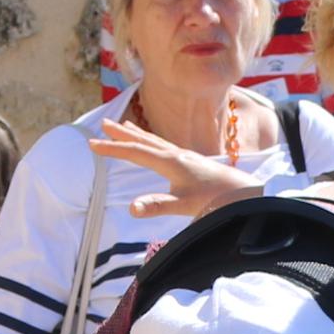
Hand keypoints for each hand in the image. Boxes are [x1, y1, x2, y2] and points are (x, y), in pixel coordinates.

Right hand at [87, 120, 263, 218]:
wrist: (241, 191)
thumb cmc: (214, 199)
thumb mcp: (184, 204)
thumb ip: (157, 205)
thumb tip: (131, 208)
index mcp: (170, 162)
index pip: (135, 152)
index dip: (113, 148)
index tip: (92, 144)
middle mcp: (175, 154)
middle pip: (143, 141)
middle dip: (121, 134)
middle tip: (102, 124)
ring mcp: (183, 156)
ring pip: (153, 141)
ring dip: (136, 134)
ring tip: (121, 125)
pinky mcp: (190, 161)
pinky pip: (164, 146)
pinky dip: (151, 140)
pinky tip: (152, 144)